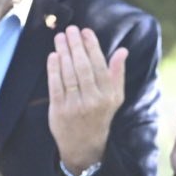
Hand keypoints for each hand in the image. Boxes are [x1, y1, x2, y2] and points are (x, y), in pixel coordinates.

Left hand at [47, 27, 128, 172]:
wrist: (85, 145)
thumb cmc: (100, 116)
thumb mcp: (115, 97)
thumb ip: (117, 73)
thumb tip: (122, 51)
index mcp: (109, 95)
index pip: (100, 65)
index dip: (92, 47)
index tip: (86, 31)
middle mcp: (94, 100)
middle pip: (83, 67)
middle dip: (76, 46)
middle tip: (70, 30)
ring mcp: (75, 105)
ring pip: (69, 74)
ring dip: (64, 53)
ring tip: (60, 38)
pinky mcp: (59, 110)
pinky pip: (56, 86)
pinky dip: (54, 69)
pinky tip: (53, 56)